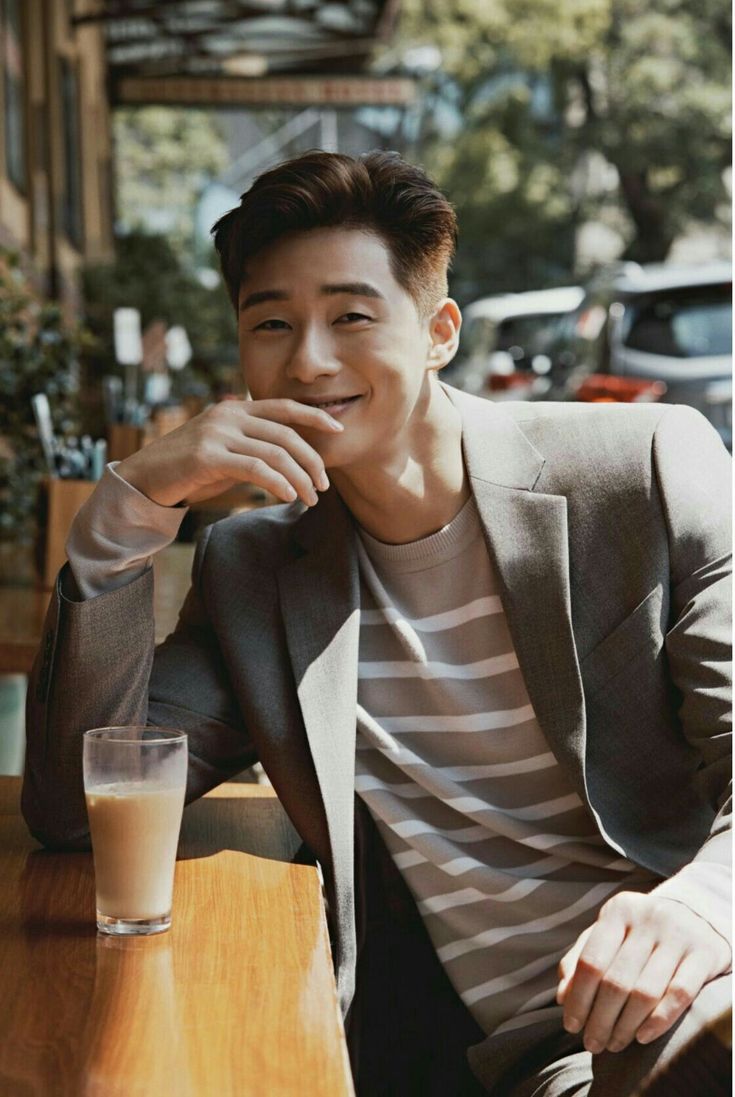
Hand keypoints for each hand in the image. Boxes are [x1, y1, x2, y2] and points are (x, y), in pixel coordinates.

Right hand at [116, 398, 343, 507]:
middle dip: (312, 461)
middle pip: (286, 434)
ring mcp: (217, 433)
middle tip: (323, 486)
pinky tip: (288, 496)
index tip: (338, 429)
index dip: (314, 416)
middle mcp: (228, 415)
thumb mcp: (225, 450)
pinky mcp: (207, 456)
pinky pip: (255, 468)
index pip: (284, 407)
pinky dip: (278, 483)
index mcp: (235, 409)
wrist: (143, 479)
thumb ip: (253, 447)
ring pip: (275, 454)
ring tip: (310, 498)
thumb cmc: (189, 470)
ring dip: (299, 479)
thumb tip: (291, 462)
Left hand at [556, 891, 730, 1054]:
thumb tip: (562, 997)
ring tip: (614, 1044)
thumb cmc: (640, 932)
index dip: (578, 998)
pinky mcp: (705, 953)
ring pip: (645, 992)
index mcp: (619, 910)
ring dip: (625, 1026)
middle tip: (593, 1044)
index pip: (591, 961)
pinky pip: (679, 994)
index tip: (571, 1026)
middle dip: (600, 1019)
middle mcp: (649, 918)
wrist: (695, 915)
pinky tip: (642, 1037)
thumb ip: (580, 959)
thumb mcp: (608, 934)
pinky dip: (659, 1020)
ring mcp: (679, 934)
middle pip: (616, 981)